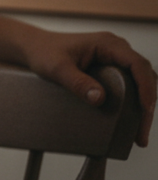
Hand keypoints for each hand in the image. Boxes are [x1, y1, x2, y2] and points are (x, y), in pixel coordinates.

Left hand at [20, 28, 156, 146]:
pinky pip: (129, 85)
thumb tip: (100, 99)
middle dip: (147, 105)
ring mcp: (115, 58)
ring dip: (142, 107)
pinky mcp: (110, 68)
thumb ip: (77, 82)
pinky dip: (132, 103)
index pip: (138, 65)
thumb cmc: (43, 53)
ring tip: (137, 136)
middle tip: (141, 134)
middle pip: (144, 76)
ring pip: (140, 82)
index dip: (147, 87)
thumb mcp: (57, 69)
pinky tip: (129, 123)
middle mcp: (116, 49)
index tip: (146, 109)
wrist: (33, 47)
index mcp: (108, 44)